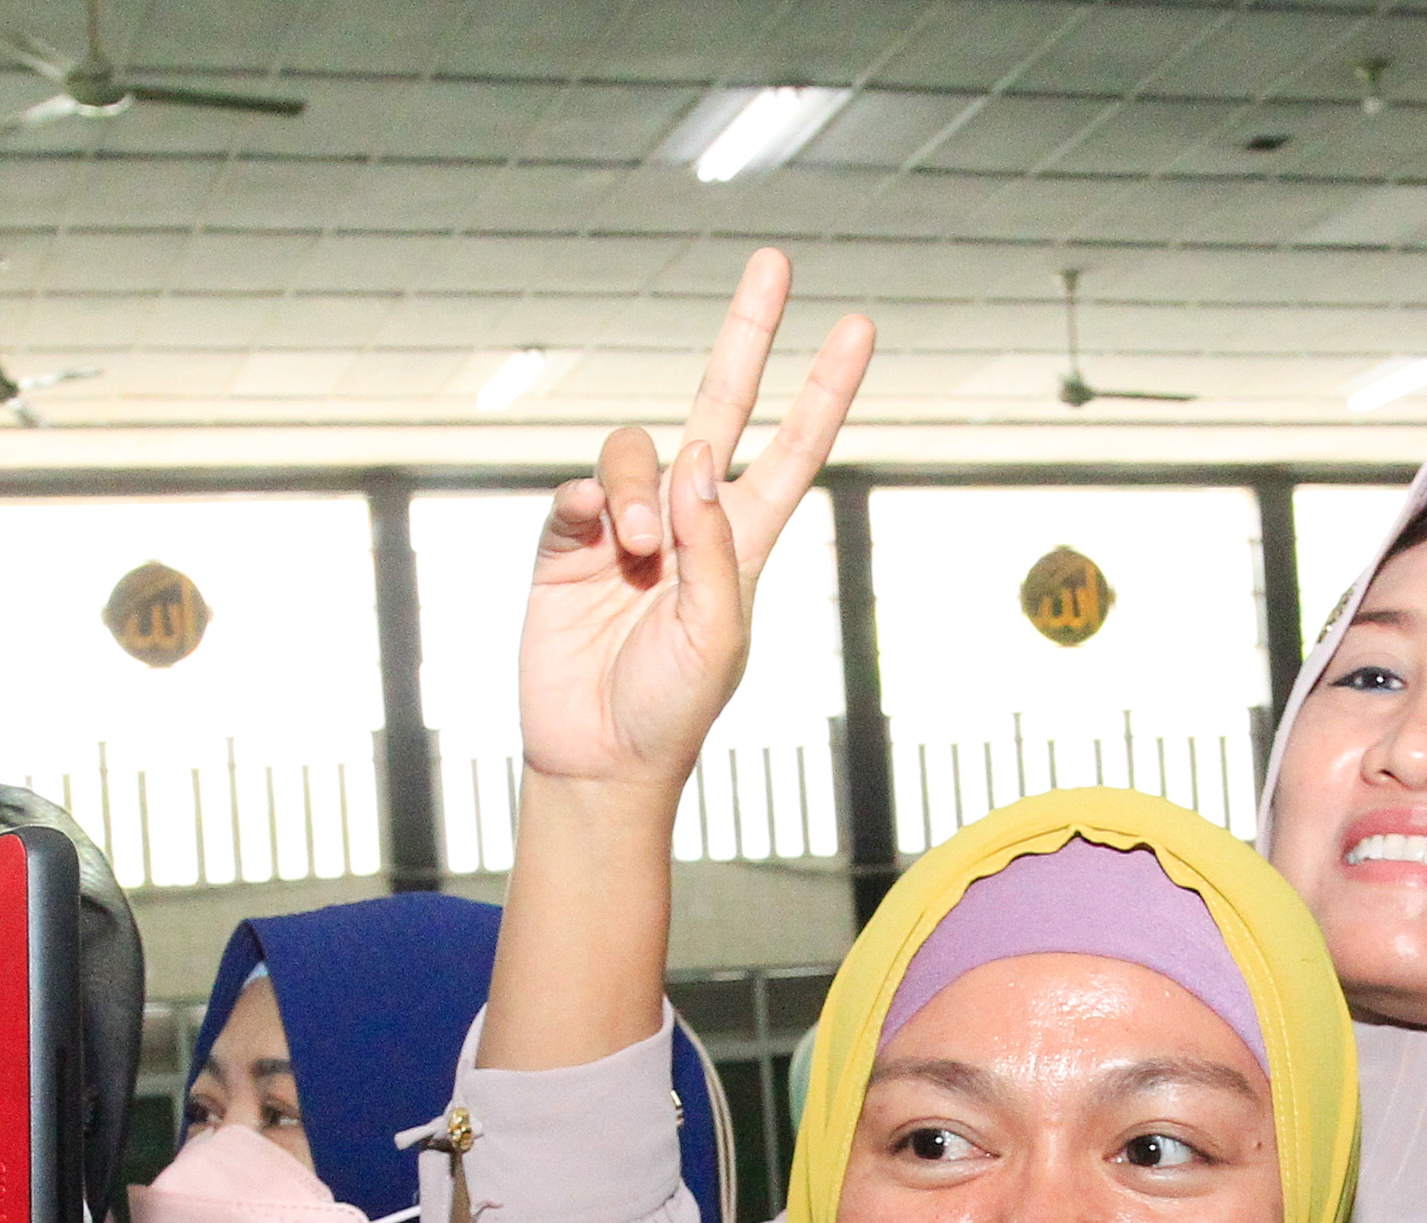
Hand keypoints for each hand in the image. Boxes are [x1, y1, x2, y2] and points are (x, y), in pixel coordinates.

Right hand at [514, 246, 875, 790]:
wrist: (600, 758)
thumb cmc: (673, 710)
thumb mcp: (717, 635)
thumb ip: (714, 547)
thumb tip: (696, 460)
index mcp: (745, 542)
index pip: (792, 449)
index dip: (824, 390)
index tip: (857, 328)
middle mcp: (689, 520)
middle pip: (718, 404)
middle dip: (747, 334)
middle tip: (774, 261)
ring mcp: (626, 527)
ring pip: (634, 450)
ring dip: (637, 486)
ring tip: (637, 550)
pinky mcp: (569, 544)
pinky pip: (576, 491)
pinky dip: (588, 500)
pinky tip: (597, 533)